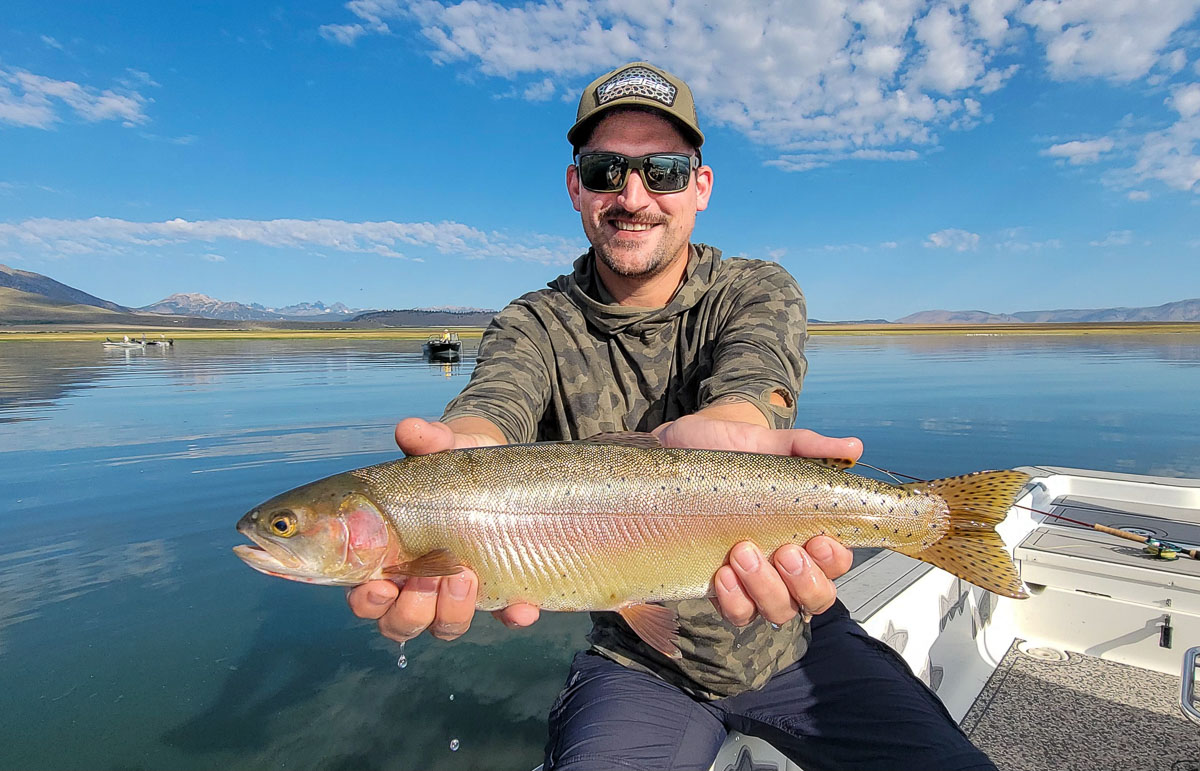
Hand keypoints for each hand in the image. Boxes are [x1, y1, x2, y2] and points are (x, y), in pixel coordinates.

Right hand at [345, 417, 539, 641]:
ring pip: (443, 627)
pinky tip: (522, 606)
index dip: (367, 601)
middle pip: (399, 622)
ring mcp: (458, 592)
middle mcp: (417, 583)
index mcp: (387, 555)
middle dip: (411, 609)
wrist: (501, 469)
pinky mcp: (500, 591)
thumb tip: (410, 428)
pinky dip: (512, 616)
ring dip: (452, 612)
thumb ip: (426, 440)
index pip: (365, 595)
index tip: (380, 585)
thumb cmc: (455, 463)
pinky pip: (503, 617)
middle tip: (430, 577)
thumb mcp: (443, 448)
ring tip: (467, 576)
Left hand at [654, 414, 860, 626]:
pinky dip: (734, 600)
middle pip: (814, 597)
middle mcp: (784, 564)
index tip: (818, 540)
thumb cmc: (728, 451)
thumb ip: (808, 447)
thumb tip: (853, 447)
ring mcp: (753, 580)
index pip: (836, 562)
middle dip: (804, 582)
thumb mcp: (766, 444)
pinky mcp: (720, 588)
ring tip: (742, 552)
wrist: (676, 449)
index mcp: (804, 532)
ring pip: (777, 611)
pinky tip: (722, 573)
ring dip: (766, 589)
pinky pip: (737, 613)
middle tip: (783, 551)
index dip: (834, 561)